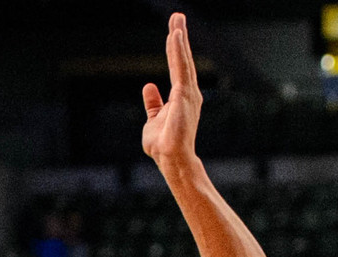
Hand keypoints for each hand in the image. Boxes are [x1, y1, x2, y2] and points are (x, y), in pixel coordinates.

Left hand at [142, 13, 201, 169]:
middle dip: (179, 36)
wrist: (171, 159)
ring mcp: (188, 92)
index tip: (174, 31)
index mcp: (181, 96)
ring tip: (177, 19)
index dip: (175, 49)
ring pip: (182, 59)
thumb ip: (153, 103)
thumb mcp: (153, 119)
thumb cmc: (163, 144)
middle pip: (182, 59)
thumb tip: (149, 86)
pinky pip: (181, 68)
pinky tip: (175, 36)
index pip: (177, 67)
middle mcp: (188, 92)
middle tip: (177, 16)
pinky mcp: (185, 95)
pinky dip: (178, 51)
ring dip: (179, 38)